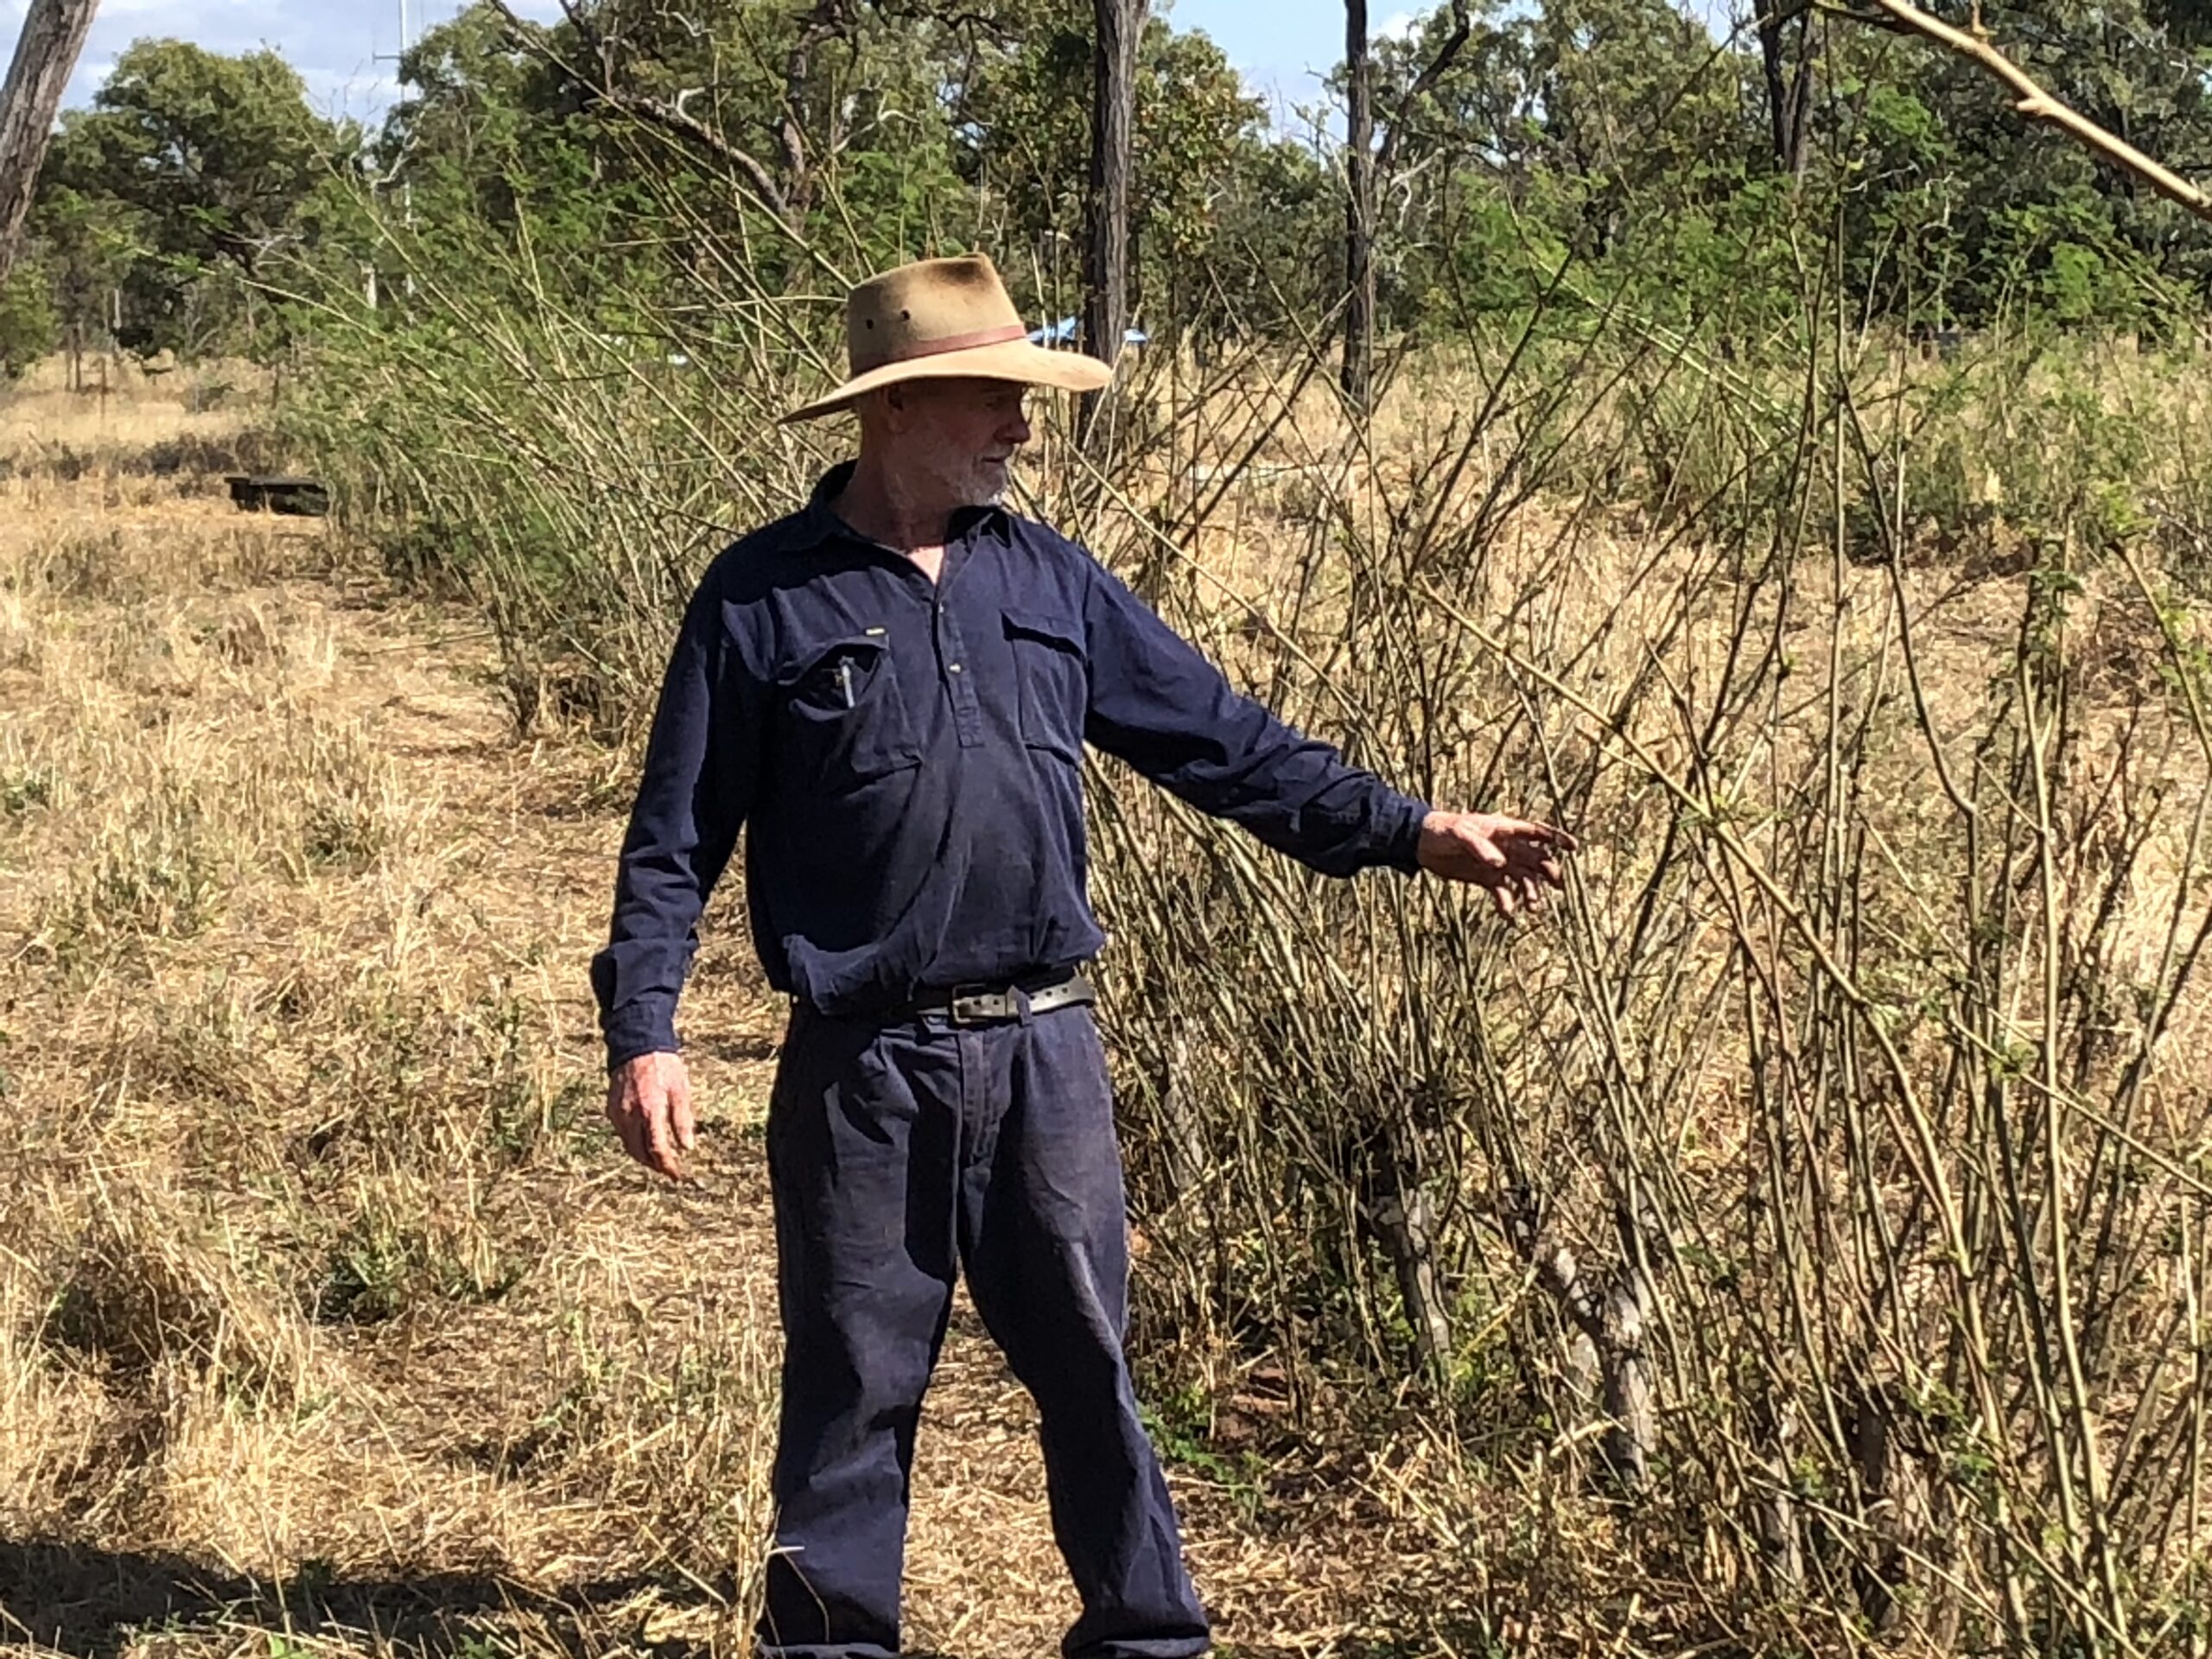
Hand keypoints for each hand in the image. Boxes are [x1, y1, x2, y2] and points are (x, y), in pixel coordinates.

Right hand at [606, 1050, 695, 1179]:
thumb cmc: (664, 1067)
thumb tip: (687, 1147)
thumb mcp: (680, 1090)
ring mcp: (618, 1113)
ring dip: (642, 1155)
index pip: (657, 1149)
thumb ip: (682, 1120)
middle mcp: (630, 1115)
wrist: (636, 1046)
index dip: (666, 1165)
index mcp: (650, 1111)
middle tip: (667, 1169)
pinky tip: (644, 1139)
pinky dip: (633, 1141)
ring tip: (658, 1158)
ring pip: (628, 1145)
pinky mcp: (611, 1109)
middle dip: (654, 1164)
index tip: (676, 1175)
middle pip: (640, 1152)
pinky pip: (622, 1133)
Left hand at [1417, 809, 1576, 917]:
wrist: (1422, 843)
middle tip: (1556, 885)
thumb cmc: (1443, 829)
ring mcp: (1499, 864)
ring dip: (1531, 893)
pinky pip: (1504, 893)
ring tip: (1533, 908)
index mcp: (1504, 830)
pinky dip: (1508, 904)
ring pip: (1524, 879)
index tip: (1573, 847)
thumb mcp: (1460, 833)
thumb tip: (1501, 864)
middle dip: (1549, 872)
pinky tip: (1508, 914)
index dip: (1556, 838)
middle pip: (1536, 859)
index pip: (1536, 832)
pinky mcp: (1487, 879)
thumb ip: (1481, 847)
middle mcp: (1507, 848)